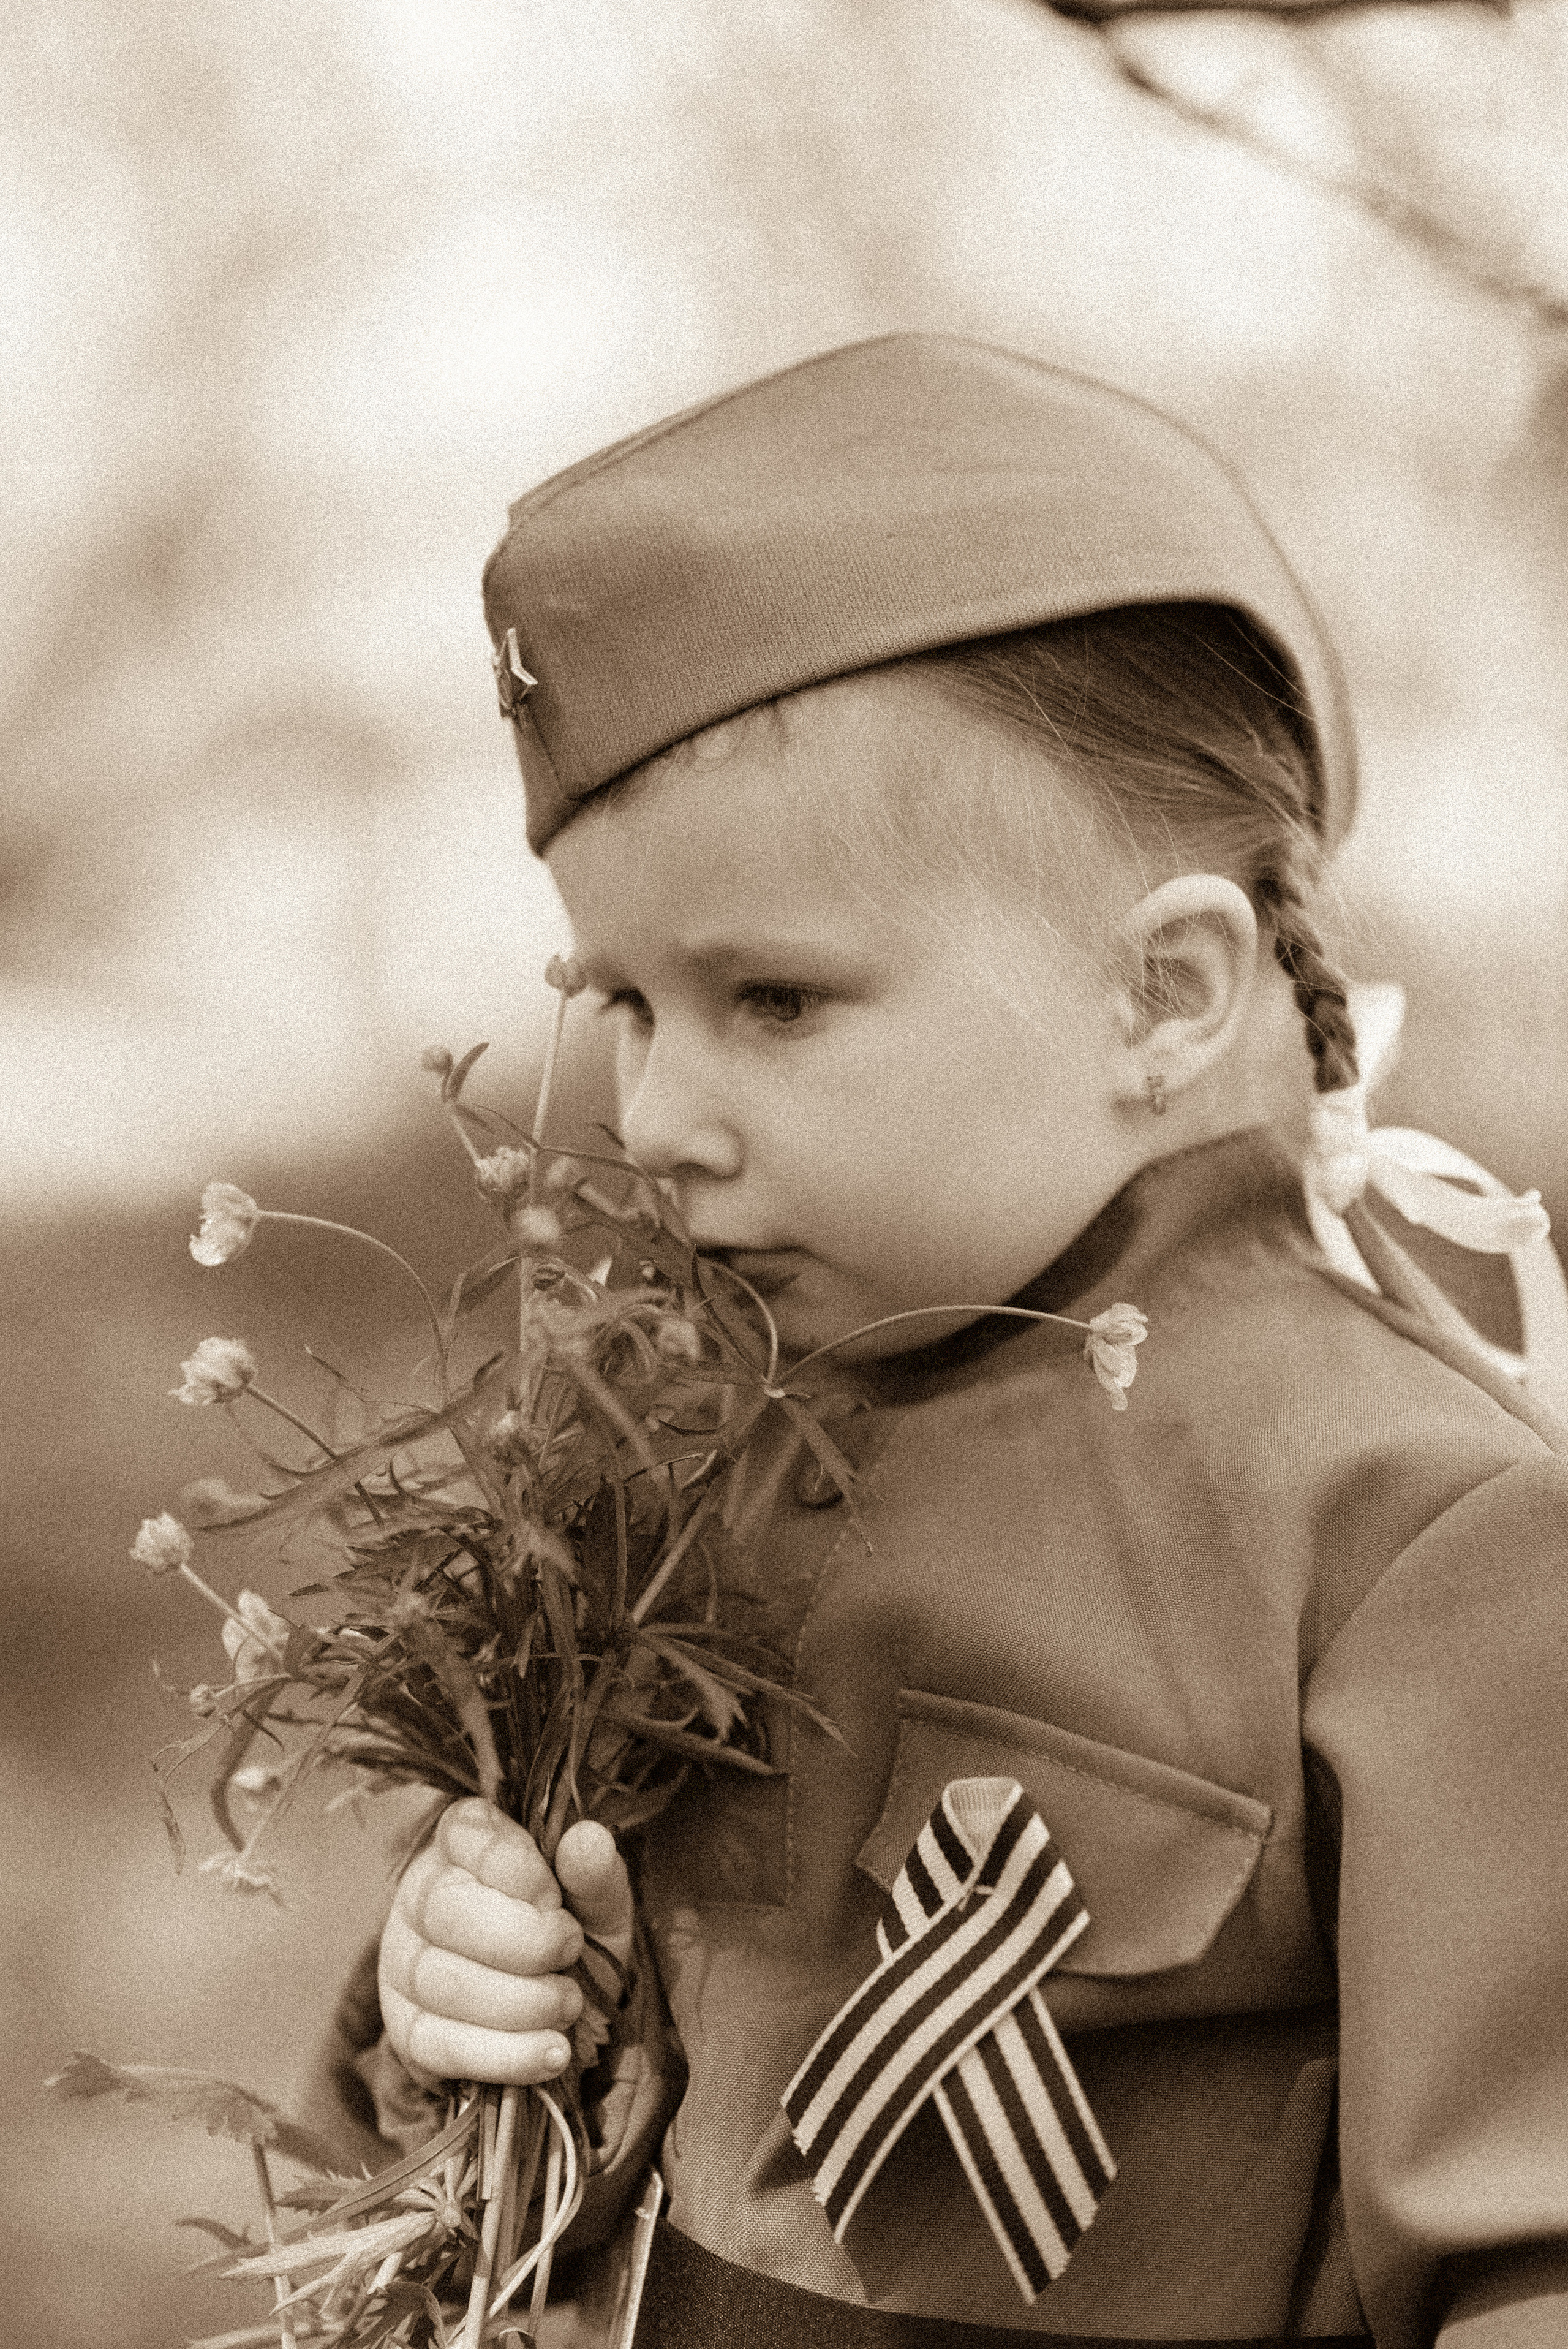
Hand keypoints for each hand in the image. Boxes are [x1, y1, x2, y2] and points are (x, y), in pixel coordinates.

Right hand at [379, 1799, 633, 2088]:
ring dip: (521, 2003)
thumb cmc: (570, 1932)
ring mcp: (402, 1964)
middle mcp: (419, 1894)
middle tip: (571, 1955)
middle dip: (524, 1942)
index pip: (472, 1838)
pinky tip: (550, 2053)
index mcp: (463, 1840)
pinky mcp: (406, 2030)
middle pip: (447, 1912)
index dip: (523, 1874)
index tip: (559, 1903)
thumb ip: (594, 1873)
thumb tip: (588, 1840)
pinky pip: (439, 2046)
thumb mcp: (596, 1900)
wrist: (554, 2009)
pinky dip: (504, 2055)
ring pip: (441, 1983)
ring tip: (569, 2006)